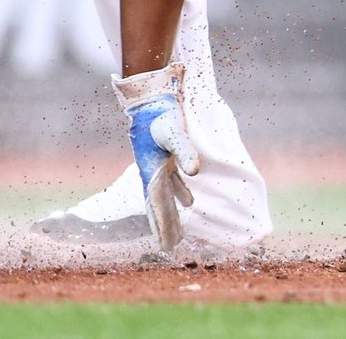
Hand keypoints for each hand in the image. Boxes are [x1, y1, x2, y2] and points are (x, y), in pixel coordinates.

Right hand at [113, 63, 199, 251]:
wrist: (150, 99)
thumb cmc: (161, 115)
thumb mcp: (175, 132)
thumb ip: (185, 151)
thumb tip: (194, 172)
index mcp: (152, 172)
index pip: (158, 206)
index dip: (163, 225)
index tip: (167, 245)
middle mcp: (152, 173)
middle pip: (159, 206)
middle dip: (165, 227)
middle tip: (170, 247)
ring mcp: (157, 166)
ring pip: (165, 197)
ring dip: (171, 215)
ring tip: (177, 233)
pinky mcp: (164, 158)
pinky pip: (171, 183)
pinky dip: (179, 194)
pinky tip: (189, 202)